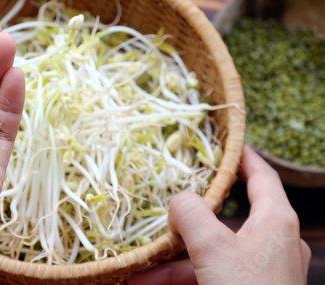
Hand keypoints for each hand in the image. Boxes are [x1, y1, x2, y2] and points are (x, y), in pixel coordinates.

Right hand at [129, 145, 310, 284]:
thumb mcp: (212, 248)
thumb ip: (190, 214)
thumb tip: (178, 201)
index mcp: (275, 221)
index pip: (261, 176)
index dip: (243, 156)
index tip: (225, 144)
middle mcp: (272, 242)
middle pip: (226, 218)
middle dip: (187, 220)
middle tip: (166, 205)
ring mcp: (260, 269)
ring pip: (212, 252)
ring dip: (174, 259)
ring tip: (139, 265)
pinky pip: (211, 274)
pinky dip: (182, 276)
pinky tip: (147, 281)